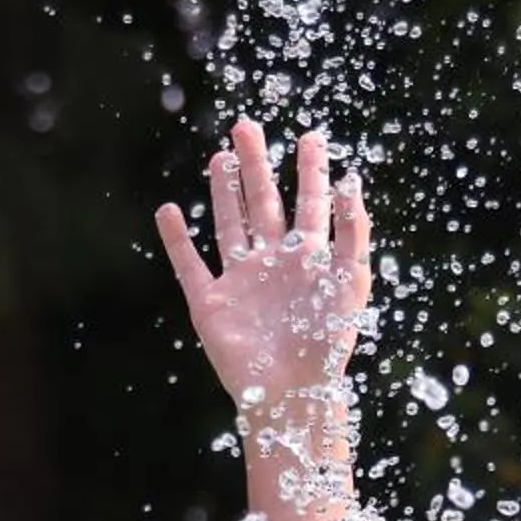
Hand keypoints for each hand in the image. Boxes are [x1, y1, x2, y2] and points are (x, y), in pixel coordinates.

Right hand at [155, 118, 369, 414]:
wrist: (292, 392)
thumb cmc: (326, 342)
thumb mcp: (350, 280)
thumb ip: (352, 231)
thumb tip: (352, 181)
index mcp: (310, 258)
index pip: (311, 203)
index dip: (311, 170)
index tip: (310, 136)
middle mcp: (274, 264)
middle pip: (263, 203)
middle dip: (255, 165)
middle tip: (246, 127)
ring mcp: (241, 281)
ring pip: (229, 226)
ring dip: (223, 193)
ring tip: (218, 158)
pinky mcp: (211, 304)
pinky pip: (189, 266)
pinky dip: (177, 240)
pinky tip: (168, 211)